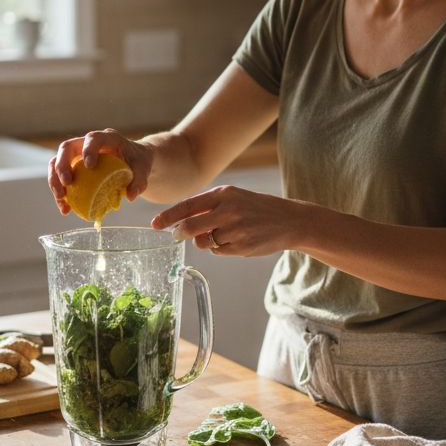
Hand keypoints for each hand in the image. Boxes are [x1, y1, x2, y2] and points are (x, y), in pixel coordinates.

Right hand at [47, 129, 152, 214]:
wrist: (134, 162)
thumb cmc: (138, 161)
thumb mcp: (143, 169)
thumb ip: (140, 180)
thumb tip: (130, 196)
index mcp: (107, 138)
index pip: (93, 138)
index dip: (88, 149)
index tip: (89, 166)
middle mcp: (87, 143)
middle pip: (67, 147)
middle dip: (62, 165)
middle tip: (67, 183)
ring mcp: (77, 155)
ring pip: (57, 162)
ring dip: (55, 180)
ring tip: (62, 199)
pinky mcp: (73, 167)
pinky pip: (60, 177)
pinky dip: (61, 193)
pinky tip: (65, 208)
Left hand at [150, 185, 300, 256]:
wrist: (289, 220)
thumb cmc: (257, 208)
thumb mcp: (234, 198)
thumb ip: (209, 207)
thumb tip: (181, 222)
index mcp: (224, 194)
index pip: (188, 206)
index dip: (169, 216)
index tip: (155, 224)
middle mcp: (228, 210)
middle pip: (190, 227)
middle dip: (180, 233)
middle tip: (177, 235)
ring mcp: (235, 230)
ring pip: (204, 242)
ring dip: (205, 241)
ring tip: (223, 233)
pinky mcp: (241, 246)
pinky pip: (218, 251)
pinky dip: (221, 248)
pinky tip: (236, 240)